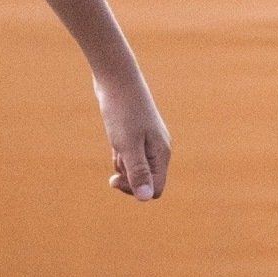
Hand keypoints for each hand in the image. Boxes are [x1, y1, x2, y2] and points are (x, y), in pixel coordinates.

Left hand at [97, 72, 169, 201]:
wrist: (117, 78)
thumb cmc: (122, 111)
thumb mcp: (127, 144)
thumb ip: (137, 171)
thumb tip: (145, 198)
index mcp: (162, 154)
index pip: (154, 189)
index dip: (135, 190)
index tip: (116, 177)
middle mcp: (159, 150)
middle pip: (145, 181)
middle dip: (127, 177)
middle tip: (117, 158)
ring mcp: (149, 142)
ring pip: (135, 168)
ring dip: (122, 163)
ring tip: (116, 142)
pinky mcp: (137, 134)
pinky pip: (129, 155)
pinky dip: (120, 153)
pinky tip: (115, 138)